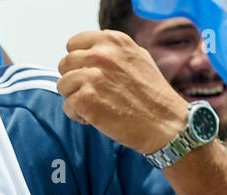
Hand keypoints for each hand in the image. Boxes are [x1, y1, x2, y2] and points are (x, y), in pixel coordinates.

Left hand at [57, 30, 188, 155]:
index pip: (73, 44)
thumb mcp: (136, 57)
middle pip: (64, 65)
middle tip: (94, 93)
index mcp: (112, 41)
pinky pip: (67, 107)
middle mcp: (101, 54)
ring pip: (63, 86)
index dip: (77, 62)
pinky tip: (98, 117)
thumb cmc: (151, 93)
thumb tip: (88, 53)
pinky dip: (79, 116)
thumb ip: (111, 52)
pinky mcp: (86, 100)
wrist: (163, 121)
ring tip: (98, 105)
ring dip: (76, 98)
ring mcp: (92, 77)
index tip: (86, 74)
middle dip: (74, 81)